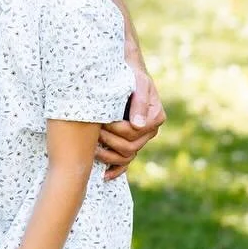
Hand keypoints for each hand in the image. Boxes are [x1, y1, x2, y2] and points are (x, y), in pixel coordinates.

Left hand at [96, 63, 165, 178]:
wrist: (124, 73)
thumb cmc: (130, 75)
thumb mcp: (138, 82)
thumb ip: (140, 101)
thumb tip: (137, 126)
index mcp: (155, 117)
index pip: (134, 132)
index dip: (117, 129)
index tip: (102, 121)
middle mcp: (149, 131)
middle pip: (130, 147)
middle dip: (109, 140)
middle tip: (93, 131)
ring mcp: (140, 139)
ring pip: (126, 157)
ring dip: (108, 154)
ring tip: (92, 146)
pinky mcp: (129, 143)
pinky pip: (126, 163)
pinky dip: (115, 170)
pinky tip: (104, 175)